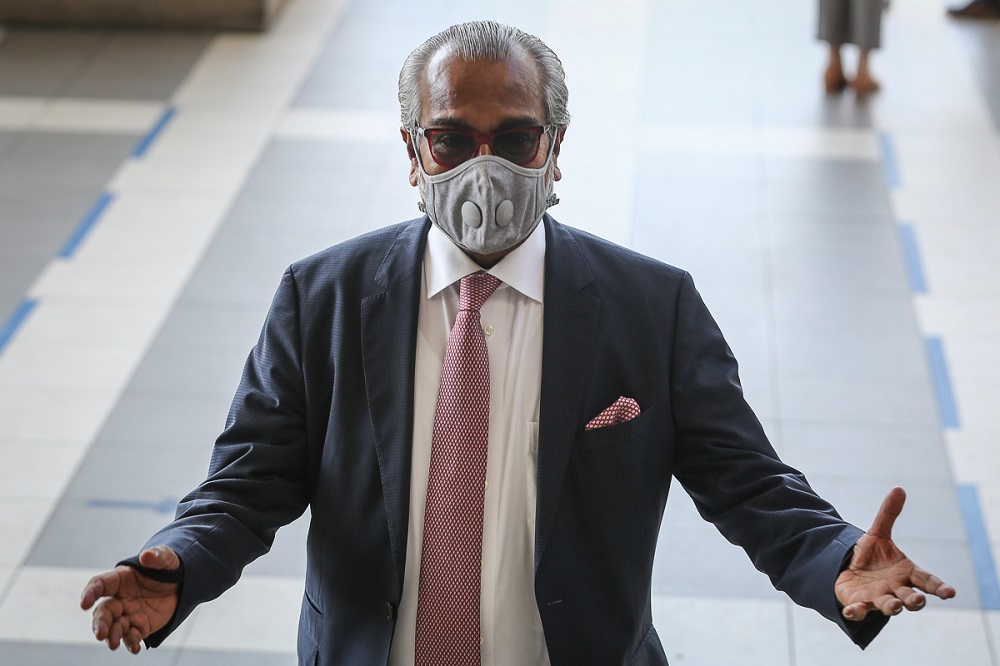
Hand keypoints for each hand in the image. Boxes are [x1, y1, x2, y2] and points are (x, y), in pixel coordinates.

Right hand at [80, 546, 180, 653]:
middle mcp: (119, 599)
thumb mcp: (166, 558)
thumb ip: (157, 557)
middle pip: (103, 612)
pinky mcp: (139, 626)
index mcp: (119, 579)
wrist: (181, 583)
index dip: (90, 593)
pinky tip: (135, 648)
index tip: (84, 604)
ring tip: (113, 644)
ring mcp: (127, 614)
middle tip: (100, 634)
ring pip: (114, 627)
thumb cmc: (167, 567)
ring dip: (112, 636)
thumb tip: (146, 555)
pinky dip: (131, 643)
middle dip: (100, 623)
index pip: (99, 585)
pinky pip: (132, 636)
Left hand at [835, 487, 955, 620]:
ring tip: (895, 606)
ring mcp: (879, 598)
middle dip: (916, 600)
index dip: (939, 587)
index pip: (927, 580)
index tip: (950, 593)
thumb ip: (888, 515)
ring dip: (892, 607)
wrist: (848, 570)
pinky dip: (855, 612)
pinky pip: (858, 610)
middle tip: (919, 600)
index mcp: (906, 573)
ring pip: (889, 606)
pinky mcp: (860, 603)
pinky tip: (849, 611)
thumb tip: (899, 488)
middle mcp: (896, 588)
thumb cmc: (871, 556)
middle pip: (911, 597)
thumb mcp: (877, 533)